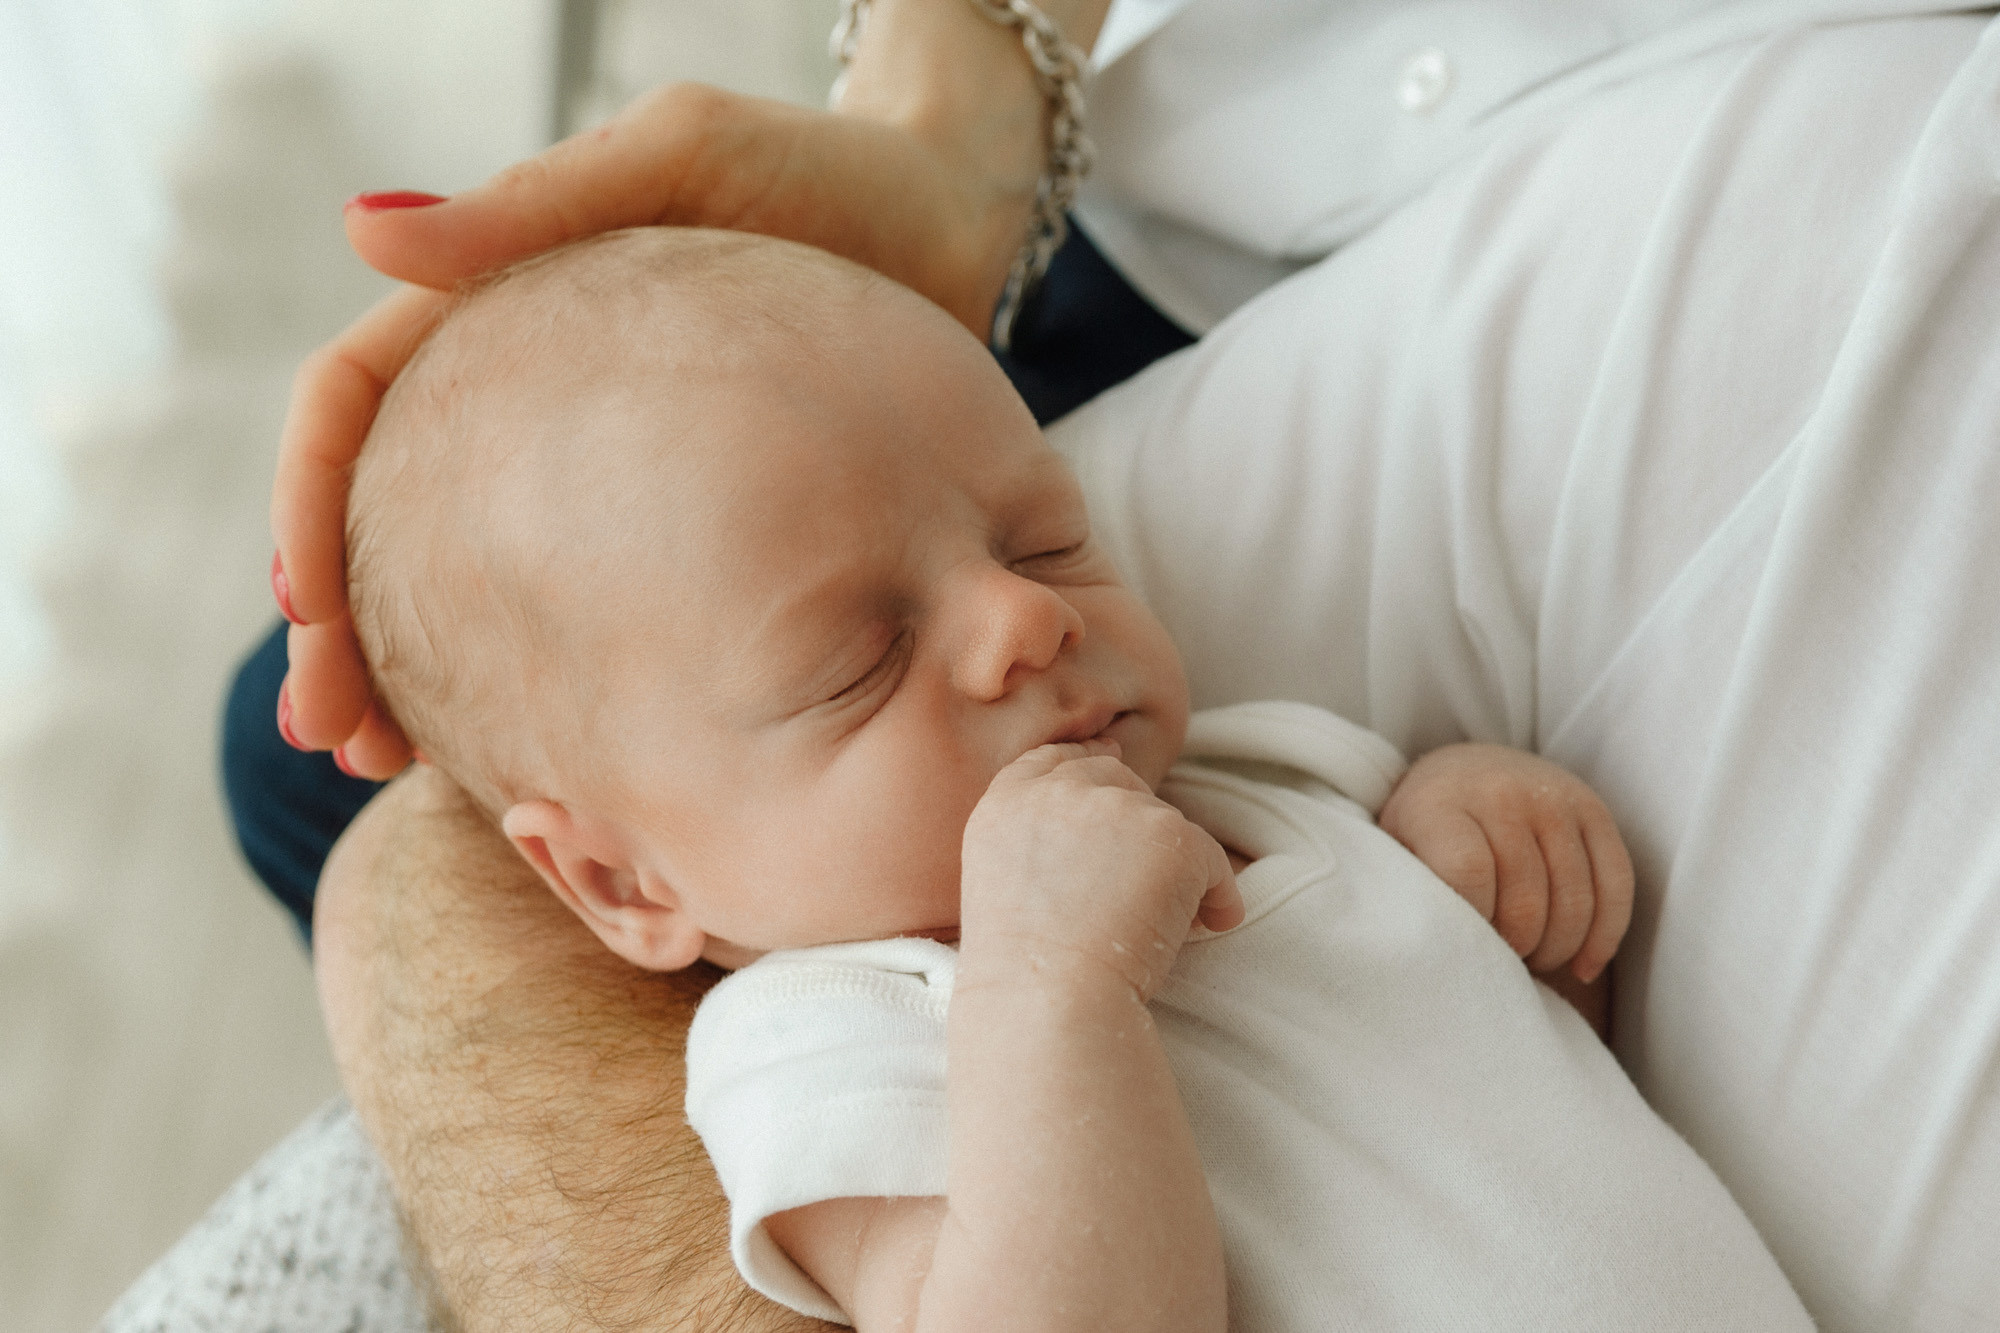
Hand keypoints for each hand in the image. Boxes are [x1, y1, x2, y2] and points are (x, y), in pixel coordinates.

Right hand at [272, 78, 1050, 773]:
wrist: (945, 223)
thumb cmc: (819, 174)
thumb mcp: (675, 161)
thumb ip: (531, 205)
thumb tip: (361, 230)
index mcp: (493, 298)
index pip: (356, 402)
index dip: (310, 503)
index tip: (309, 608)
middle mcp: (526, 385)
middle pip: (388, 509)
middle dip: (344, 628)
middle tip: (333, 732)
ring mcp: (598, 455)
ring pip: (468, 568)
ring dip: (415, 669)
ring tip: (386, 764)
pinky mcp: (681, 508)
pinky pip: (585, 596)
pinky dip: (537, 670)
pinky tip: (521, 749)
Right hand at [960, 740, 1243, 1000]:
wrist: (1045, 1001)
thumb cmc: (1022, 971)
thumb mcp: (1000, 881)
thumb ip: (1038, 839)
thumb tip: (1103, 820)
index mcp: (1006, 802)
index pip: (1053, 760)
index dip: (1086, 765)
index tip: (1113, 765)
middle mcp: (1059, 792)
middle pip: (1115, 779)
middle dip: (1136, 818)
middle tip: (1147, 875)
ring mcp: (1116, 808)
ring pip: (1164, 826)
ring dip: (1169, 870)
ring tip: (1152, 930)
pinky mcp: (1168, 835)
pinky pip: (1212, 860)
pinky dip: (1217, 896)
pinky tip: (1209, 927)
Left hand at [1378, 743, 1632, 982]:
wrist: (1464, 771)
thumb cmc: (1424, 833)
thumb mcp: (1396, 852)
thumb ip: (1411, 892)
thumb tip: (1434, 954)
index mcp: (1440, 804)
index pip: (1468, 872)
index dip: (1474, 921)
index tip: (1468, 942)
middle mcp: (1501, 793)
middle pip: (1527, 896)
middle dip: (1519, 947)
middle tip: (1506, 962)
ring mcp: (1553, 798)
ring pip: (1575, 899)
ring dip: (1559, 948)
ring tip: (1535, 960)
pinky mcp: (1593, 810)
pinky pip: (1617, 884)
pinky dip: (1605, 936)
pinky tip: (1583, 966)